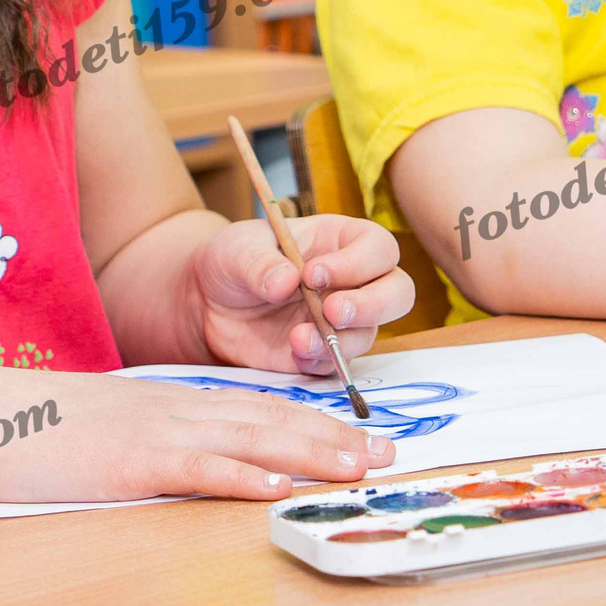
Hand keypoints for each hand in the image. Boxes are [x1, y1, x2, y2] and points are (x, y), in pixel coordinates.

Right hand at [0, 369, 393, 502]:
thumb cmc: (39, 432)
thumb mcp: (111, 431)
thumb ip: (156, 444)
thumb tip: (196, 466)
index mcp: (173, 404)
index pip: (260, 409)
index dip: (316, 423)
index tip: (362, 438)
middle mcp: (177, 410)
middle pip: (272, 419)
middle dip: (335, 436)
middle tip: (389, 453)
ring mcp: (158, 433)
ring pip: (252, 438)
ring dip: (311, 452)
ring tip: (359, 467)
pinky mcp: (133, 462)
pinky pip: (200, 467)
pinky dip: (244, 475)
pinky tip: (278, 483)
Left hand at [192, 212, 412, 375]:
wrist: (208, 303)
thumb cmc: (233, 260)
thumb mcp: (238, 250)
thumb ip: (259, 262)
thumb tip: (285, 281)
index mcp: (341, 241)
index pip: (378, 248)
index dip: (357, 263)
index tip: (313, 274)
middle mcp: (353, 281)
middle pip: (397, 293)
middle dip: (373, 305)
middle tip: (333, 311)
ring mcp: (342, 321)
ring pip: (370, 334)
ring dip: (341, 340)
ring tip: (297, 338)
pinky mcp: (324, 353)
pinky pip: (339, 364)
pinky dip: (321, 362)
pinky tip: (293, 353)